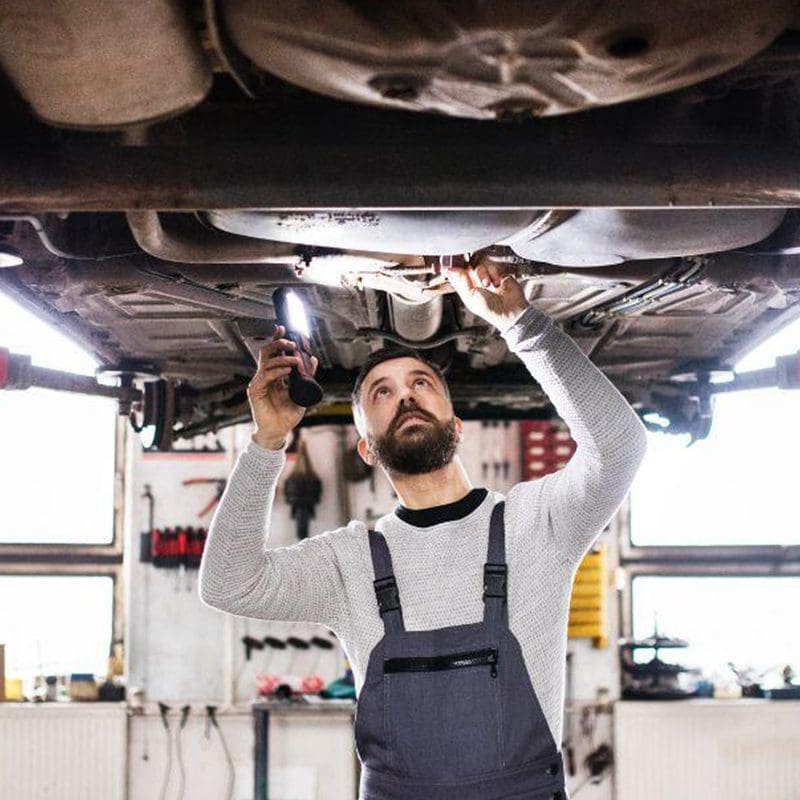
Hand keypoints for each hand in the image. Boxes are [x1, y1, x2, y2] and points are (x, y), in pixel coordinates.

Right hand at [247, 325, 318, 449]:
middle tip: (291, 343)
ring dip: (282, 358)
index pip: (274, 352)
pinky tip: (288, 371)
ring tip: (295, 360)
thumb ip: (307, 376)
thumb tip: (314, 359)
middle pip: (267, 352)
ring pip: (267, 362)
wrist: (279, 431)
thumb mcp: (302, 392)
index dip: (277, 339)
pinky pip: (265, 376)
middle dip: (278, 344)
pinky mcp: (255, 391)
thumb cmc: (287, 414)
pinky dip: (276, 372)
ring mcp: (259, 382)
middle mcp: (265, 376)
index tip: (283, 328)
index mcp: (275, 374)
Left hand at [443, 254, 528, 330]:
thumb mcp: (470, 296)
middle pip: (469, 269)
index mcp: (467, 291)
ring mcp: (488, 279)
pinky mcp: (498, 275)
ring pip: (481, 266)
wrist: (509, 310)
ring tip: (489, 284)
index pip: (458, 276)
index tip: (455, 265)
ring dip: (484, 275)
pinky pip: (493, 267)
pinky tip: (497, 283)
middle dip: (473, 272)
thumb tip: (450, 271)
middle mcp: (476, 284)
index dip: (456, 270)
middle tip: (475, 276)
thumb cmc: (490, 309)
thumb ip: (461, 282)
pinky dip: (494, 274)